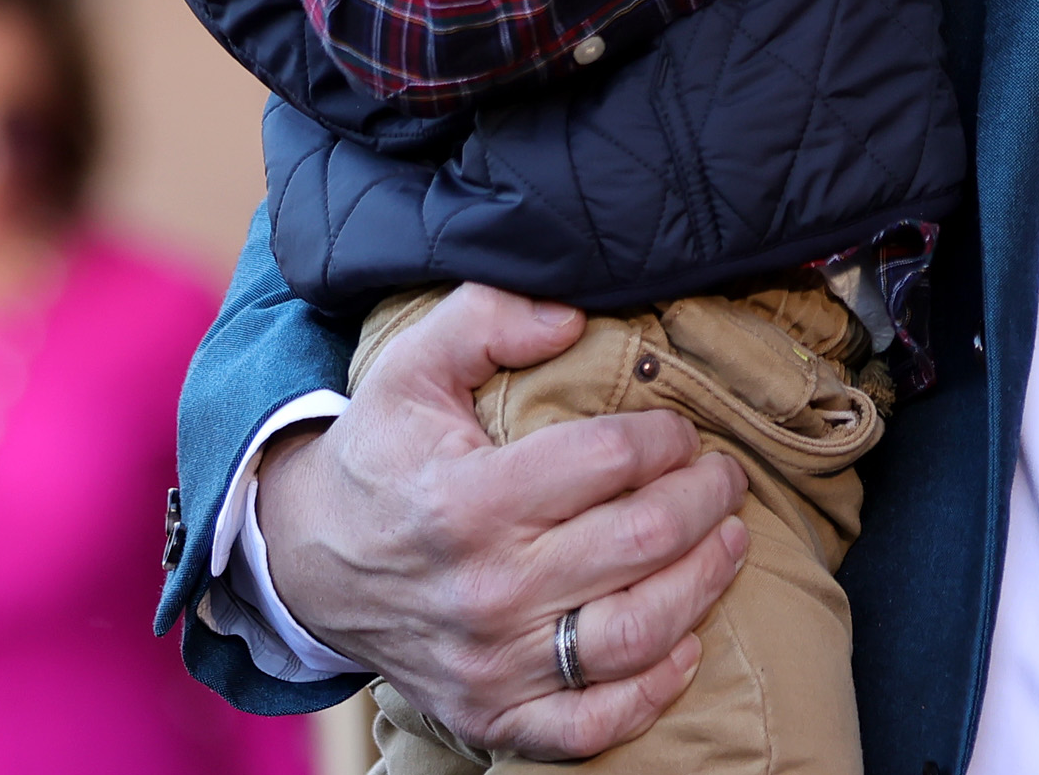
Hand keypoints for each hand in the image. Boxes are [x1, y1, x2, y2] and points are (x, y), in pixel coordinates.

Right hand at [258, 285, 749, 759]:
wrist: (309, 562)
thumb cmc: (381, 456)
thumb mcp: (412, 366)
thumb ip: (488, 317)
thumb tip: (572, 314)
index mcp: (469, 500)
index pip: (611, 461)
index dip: (667, 438)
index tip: (680, 430)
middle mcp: (486, 589)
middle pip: (643, 540)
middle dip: (707, 498)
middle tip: (725, 476)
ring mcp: (491, 662)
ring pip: (637, 632)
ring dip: (705, 581)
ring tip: (730, 539)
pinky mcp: (493, 715)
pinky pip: (592, 723)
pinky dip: (653, 692)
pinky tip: (687, 644)